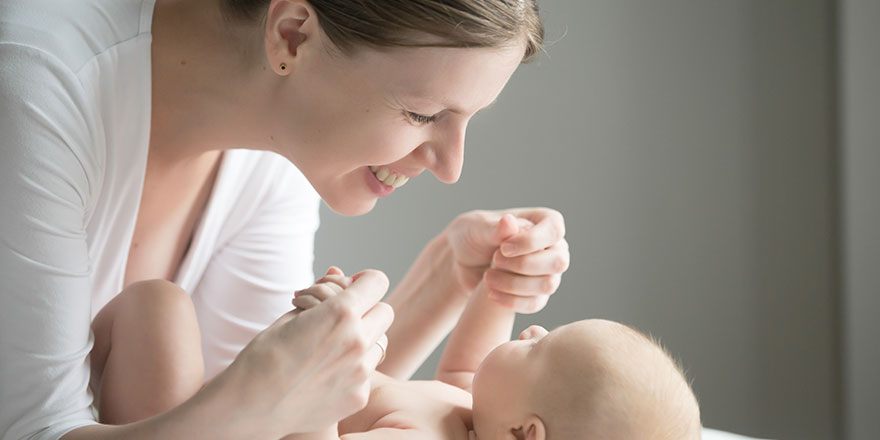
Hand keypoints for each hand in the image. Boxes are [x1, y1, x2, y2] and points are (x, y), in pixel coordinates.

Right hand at [215, 268, 393, 436]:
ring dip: (364, 340)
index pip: (377, 282)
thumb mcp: (292, 314)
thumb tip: (339, 274)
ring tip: (332, 347)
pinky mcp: (358, 396)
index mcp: (341, 313)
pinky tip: (326, 374)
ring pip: (381, 343)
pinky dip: (353, 369)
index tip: (353, 288)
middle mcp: (358, 341)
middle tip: (341, 318)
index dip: (364, 281)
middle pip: (385, 311)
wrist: (250, 404)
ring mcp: (361, 372)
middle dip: (367, 310)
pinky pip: (367, 372)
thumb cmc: (265, 355)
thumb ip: (324, 295)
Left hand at [444, 208, 568, 312]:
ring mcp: (549, 273)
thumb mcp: (478, 227)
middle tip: (495, 260)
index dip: (531, 242)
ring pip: (547, 285)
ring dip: (514, 284)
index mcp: (545, 221)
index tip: (503, 247)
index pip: (555, 231)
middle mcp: (554, 247)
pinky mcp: (538, 295)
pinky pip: (535, 304)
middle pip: (557, 262)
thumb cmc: (473, 235)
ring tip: (487, 277)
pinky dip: (511, 301)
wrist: (462, 261)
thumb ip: (495, 228)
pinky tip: (490, 293)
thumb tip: (510, 221)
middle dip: (522, 265)